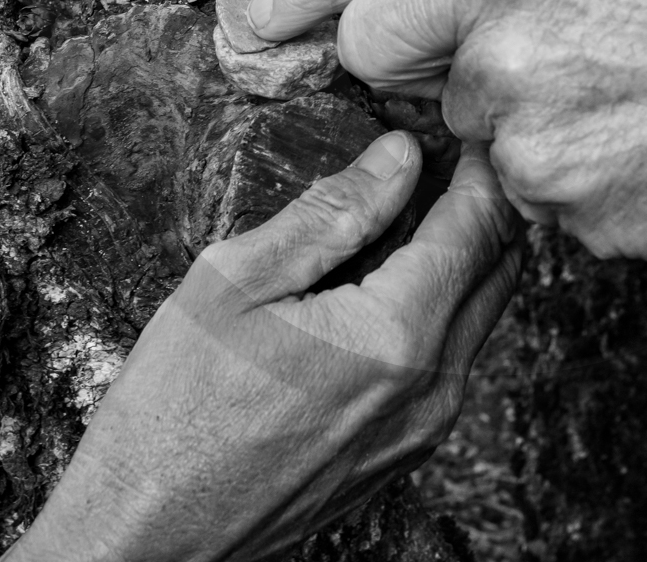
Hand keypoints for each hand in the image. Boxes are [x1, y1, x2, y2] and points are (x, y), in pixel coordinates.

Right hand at [3, 134, 521, 561]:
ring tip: (411, 205)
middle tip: (442, 156)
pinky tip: (388, 276)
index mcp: (396, 336)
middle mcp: (432, 386)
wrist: (147, 539)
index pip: (478, 226)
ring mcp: (425, 426)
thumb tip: (400, 156)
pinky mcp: (407, 448)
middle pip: (498, 267)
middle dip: (482, 202)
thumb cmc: (174, 410)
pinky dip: (442, 301)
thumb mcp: (238, 283)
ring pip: (480, 311)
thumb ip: (332, 212)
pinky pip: (452, 355)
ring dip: (464, 251)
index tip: (462, 126)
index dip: (479, 166)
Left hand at [245, 0, 646, 266]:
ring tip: (618, 102)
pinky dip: (563, 181)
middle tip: (497, 72)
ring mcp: (517, 83)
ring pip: (456, 122)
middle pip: (371, 40)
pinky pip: (517, 187)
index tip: (259, 17)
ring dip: (516, 125)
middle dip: (409, 66)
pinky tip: (640, 151)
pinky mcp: (545, 177)